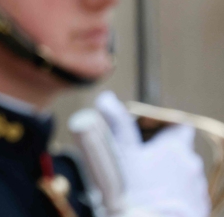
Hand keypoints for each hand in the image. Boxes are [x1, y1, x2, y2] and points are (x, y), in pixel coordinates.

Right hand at [95, 91, 209, 216]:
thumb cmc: (134, 188)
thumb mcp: (120, 152)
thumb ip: (116, 123)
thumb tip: (106, 98)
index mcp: (176, 146)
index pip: (180, 126)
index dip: (163, 126)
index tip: (145, 131)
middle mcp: (192, 164)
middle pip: (179, 150)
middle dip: (160, 153)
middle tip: (136, 160)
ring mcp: (197, 188)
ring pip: (182, 174)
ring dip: (166, 175)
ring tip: (142, 185)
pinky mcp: (198, 209)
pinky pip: (185, 195)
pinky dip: (171, 194)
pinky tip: (152, 199)